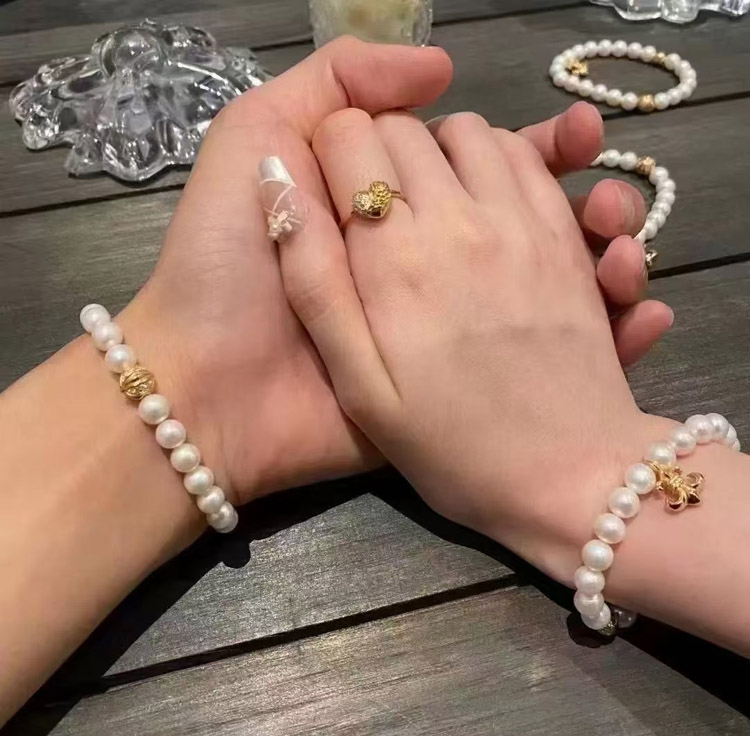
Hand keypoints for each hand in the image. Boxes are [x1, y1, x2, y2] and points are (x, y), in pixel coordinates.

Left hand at [121, 39, 667, 507]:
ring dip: (607, 261)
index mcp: (397, 207)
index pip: (484, 163)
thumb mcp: (261, 141)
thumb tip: (441, 72)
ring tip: (623, 258)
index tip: (573, 140)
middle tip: (609, 201)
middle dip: (582, 198)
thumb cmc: (230, 258)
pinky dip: (604, 340)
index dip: (534, 147)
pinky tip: (639, 321)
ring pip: (551, 286)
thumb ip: (338, 86)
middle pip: (529, 221)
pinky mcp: (458, 386)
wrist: (215, 387)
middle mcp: (431, 261)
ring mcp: (449, 327)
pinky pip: (541, 361)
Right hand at [277, 108, 668, 580]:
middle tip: (378, 201)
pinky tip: (487, 202)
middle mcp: (458, 218)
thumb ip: (315, 285)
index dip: (331, 150)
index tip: (332, 187)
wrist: (569, 473)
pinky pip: (528, 159)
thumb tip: (279, 184)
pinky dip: (500, 159)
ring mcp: (521, 220)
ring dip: (441, 149)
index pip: (351, 137)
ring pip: (473, 130)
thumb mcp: (359, 388)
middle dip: (380, 147)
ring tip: (431, 198)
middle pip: (408, 128)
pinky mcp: (565, 234)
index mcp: (395, 257)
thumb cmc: (452, 446)